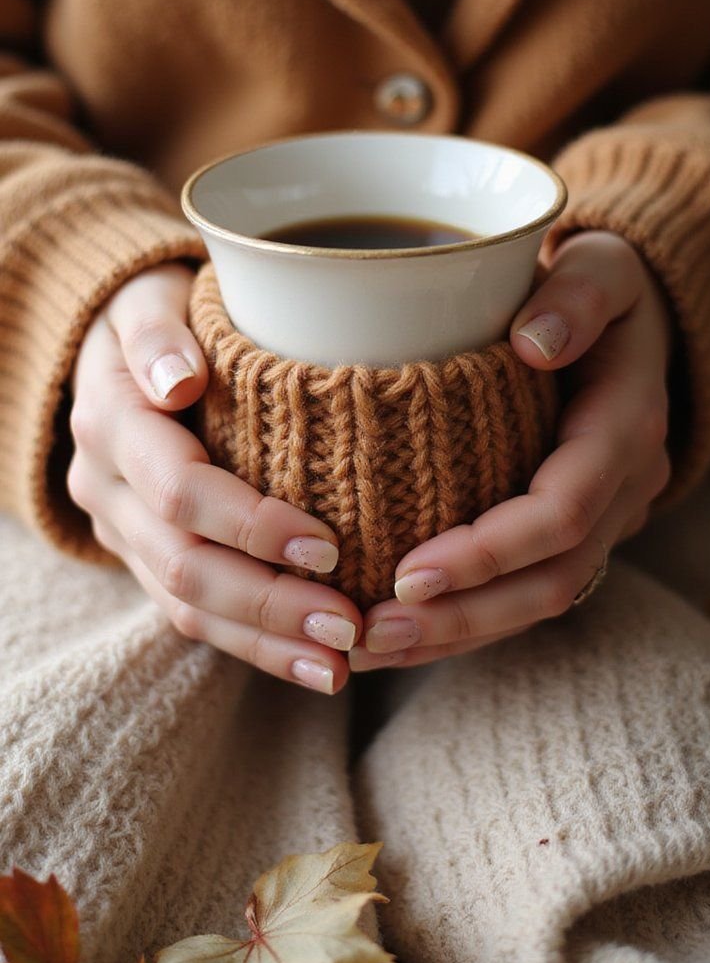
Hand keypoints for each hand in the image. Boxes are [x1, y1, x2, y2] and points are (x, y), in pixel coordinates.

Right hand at [68, 262, 360, 693]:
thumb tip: (177, 381)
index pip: (180, 489)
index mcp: (111, 421)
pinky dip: (253, 644)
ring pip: (186, 606)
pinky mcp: (143, 557)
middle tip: (349, 624)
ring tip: (341, 665)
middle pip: (184, 564)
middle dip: (269, 602)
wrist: (119, 342)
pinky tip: (312, 662)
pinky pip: (191, 614)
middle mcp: (107, 486)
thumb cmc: (161, 308)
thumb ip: (159, 333)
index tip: (330, 544)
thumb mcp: (151, 297)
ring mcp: (121, 531)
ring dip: (266, 641)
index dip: (252, 524)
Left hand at [350, 230, 672, 670]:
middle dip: (463, 616)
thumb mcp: (601, 264)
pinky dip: (466, 618)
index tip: (409, 571)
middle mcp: (623, 486)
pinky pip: (526, 590)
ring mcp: (605, 516)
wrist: (630, 318)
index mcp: (625, 427)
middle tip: (373, 630)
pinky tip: (401, 632)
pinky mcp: (574, 531)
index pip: (562, 512)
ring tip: (370, 648)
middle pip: (551, 579)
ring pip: (539, 600)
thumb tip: (535, 341)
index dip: (489, 551)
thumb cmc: (600, 287)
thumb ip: (578, 292)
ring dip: (457, 633)